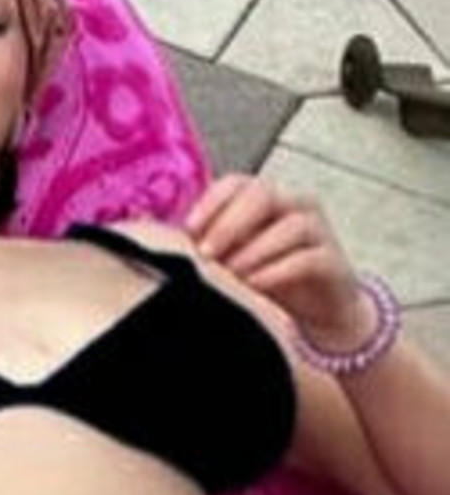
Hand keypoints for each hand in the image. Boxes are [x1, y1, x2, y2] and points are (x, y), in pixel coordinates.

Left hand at [185, 174, 375, 347]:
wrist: (320, 311)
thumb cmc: (268, 275)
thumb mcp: (234, 254)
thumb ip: (207, 239)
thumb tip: (160, 233)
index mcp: (263, 195)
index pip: (235, 183)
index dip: (210, 203)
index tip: (187, 231)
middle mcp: (293, 203)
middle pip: (261, 195)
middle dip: (229, 224)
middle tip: (206, 254)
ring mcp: (318, 229)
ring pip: (288, 226)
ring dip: (252, 251)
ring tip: (228, 276)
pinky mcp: (334, 260)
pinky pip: (306, 258)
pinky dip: (276, 271)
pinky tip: (254, 286)